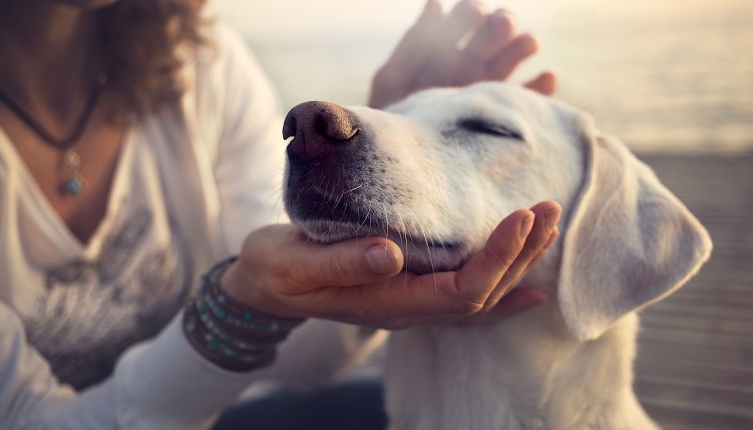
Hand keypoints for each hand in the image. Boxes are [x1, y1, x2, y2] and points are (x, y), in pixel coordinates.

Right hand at [221, 201, 560, 328]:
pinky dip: (503, 286)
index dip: (497, 258)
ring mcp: (412, 301)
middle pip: (483, 293)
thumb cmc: (277, 271)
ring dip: (518, 261)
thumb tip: (391, 253)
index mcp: (389, 303)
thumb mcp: (295, 264)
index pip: (461, 290)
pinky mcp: (409, 285)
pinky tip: (530, 282)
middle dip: (521, 253)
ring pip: (481, 293)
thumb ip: (341, 262)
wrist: (265, 285)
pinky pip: (466, 295)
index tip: (521, 217)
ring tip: (547, 225)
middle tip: (548, 208)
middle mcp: (410, 307)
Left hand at [369, 0, 556, 108]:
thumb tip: (436, 4)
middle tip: (503, 25)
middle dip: (500, 24)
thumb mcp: (393, 81)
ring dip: (522, 46)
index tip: (475, 14)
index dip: (470, 14)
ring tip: (528, 43)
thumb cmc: (392, 120)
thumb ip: (412, 46)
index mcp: (443, 51)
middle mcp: (469, 65)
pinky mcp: (503, 115)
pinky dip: (541, 87)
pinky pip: (528, 98)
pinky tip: (547, 78)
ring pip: (513, 59)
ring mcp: (488, 88)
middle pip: (493, 34)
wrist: (403, 163)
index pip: (463, 21)